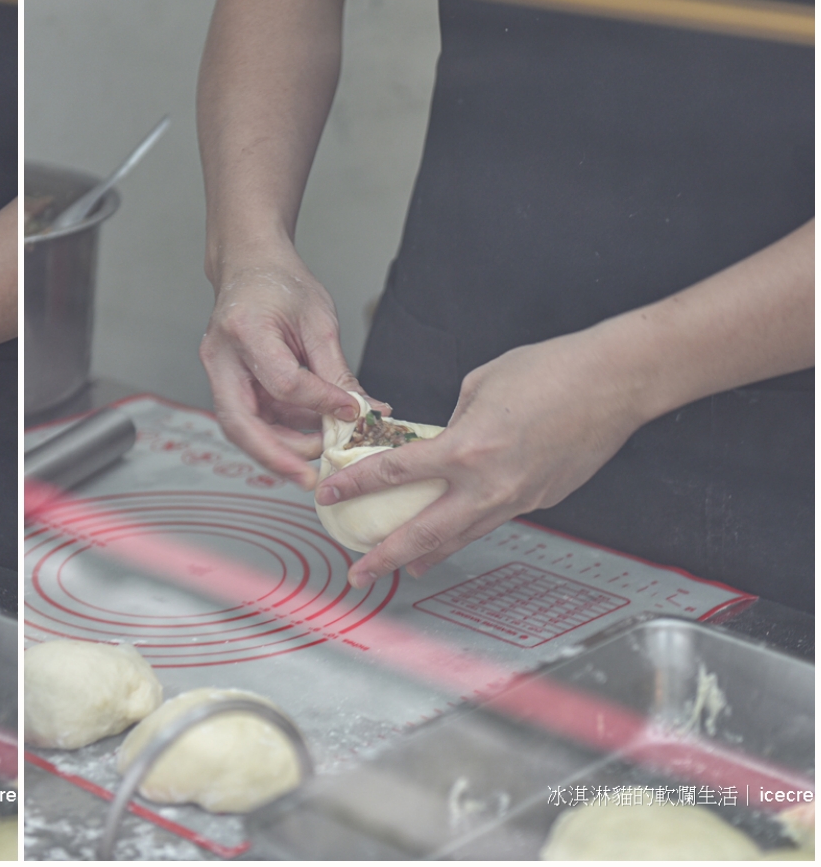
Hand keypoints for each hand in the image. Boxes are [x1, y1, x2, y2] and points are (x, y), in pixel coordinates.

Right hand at [200, 246, 380, 487]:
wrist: (250, 268)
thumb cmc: (282, 286)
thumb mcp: (319, 321)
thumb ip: (336, 372)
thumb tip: (363, 412)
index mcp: (244, 330)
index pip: (282, 382)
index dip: (319, 403)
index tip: (353, 414)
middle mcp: (220, 357)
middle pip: (240, 422)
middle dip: (276, 456)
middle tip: (311, 477)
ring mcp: (217, 373)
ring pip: (240, 429)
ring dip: (277, 450)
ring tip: (317, 458)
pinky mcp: (225, 385)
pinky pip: (249, 420)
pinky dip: (277, 434)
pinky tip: (306, 437)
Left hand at [315, 333, 647, 587]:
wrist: (615, 382)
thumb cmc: (550, 370)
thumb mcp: (480, 386)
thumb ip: (452, 423)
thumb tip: (438, 443)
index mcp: (465, 449)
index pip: (395, 473)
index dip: (355, 485)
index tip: (328, 494)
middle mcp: (489, 484)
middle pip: (424, 532)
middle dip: (385, 557)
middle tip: (358, 572)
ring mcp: (518, 498)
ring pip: (462, 536)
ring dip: (427, 555)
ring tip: (400, 569)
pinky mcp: (542, 500)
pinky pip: (493, 520)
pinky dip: (467, 530)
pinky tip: (454, 535)